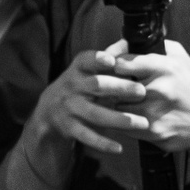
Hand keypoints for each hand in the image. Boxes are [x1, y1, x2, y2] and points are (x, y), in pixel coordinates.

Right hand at [23, 40, 149, 162]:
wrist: (48, 114)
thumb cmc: (78, 88)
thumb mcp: (86, 71)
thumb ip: (107, 59)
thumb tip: (129, 42)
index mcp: (77, 70)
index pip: (86, 60)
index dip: (98, 59)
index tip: (112, 60)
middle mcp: (71, 87)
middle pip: (95, 85)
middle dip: (119, 88)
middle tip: (142, 92)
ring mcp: (68, 108)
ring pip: (94, 113)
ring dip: (119, 119)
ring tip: (142, 123)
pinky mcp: (68, 127)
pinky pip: (86, 136)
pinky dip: (103, 143)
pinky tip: (119, 147)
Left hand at [114, 40, 189, 155]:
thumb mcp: (178, 57)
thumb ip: (151, 46)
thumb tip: (123, 44)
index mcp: (165, 68)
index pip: (121, 63)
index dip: (114, 66)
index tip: (115, 70)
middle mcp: (160, 89)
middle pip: (115, 86)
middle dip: (113, 87)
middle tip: (115, 88)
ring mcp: (155, 111)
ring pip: (117, 106)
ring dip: (118, 104)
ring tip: (129, 102)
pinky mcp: (152, 131)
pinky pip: (124, 124)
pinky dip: (124, 120)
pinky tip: (134, 116)